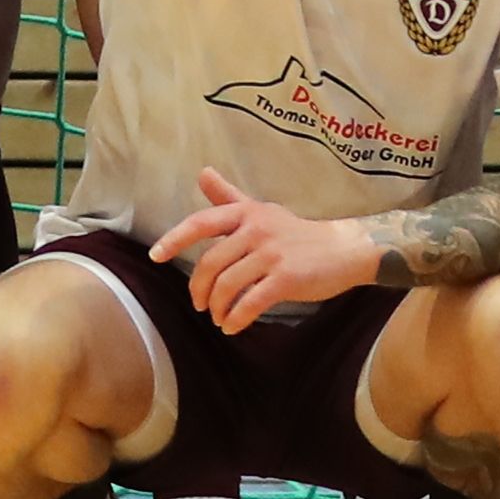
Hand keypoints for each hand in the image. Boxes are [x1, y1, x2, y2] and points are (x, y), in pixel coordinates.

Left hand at [158, 167, 382, 329]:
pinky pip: (250, 303)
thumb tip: (202, 172)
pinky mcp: (286, 278)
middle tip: (200, 305)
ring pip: (227, 286)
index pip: (201, 223)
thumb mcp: (262, 211)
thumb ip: (229, 196)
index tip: (156, 256)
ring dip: (217, 308)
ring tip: (219, 317)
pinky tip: (234, 326)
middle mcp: (256, 230)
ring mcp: (272, 254)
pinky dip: (235, 319)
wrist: (343, 249)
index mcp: (246, 213)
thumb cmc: (297, 233)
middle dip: (199, 289)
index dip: (175, 239)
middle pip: (210, 264)